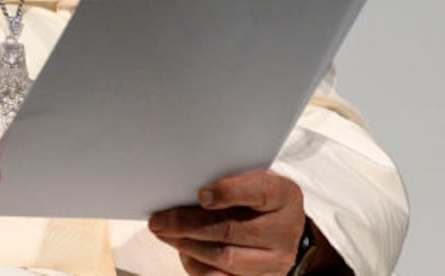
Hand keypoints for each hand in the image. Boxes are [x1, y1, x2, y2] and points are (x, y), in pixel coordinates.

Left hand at [148, 170, 310, 275]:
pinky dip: (197, 266)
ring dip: (187, 245)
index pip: (260, 192)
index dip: (229, 192)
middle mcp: (284, 230)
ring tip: (164, 233)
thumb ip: (231, 180)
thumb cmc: (260, 199)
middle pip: (232, 229)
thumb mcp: (255, 180)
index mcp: (285, 196)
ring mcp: (274, 261)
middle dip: (189, 224)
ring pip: (225, 258)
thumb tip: (187, 187)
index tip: (201, 195)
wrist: (284, 231)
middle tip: (160, 219)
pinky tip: (182, 251)